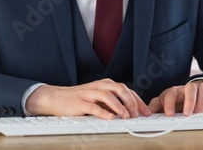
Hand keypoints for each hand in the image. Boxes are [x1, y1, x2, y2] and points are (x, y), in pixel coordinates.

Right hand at [25, 78, 150, 119]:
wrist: (56, 97)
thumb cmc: (78, 98)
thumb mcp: (98, 97)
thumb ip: (112, 102)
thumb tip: (130, 112)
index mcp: (105, 84)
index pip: (126, 90)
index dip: (138, 101)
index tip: (146, 112)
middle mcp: (99, 86)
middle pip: (120, 88)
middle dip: (131, 102)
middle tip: (138, 114)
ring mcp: (89, 93)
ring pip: (108, 95)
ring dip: (119, 106)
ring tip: (126, 116)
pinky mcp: (80, 102)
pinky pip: (93, 106)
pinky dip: (103, 112)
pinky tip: (110, 118)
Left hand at [148, 81, 202, 116]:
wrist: (189, 92)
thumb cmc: (176, 99)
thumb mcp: (163, 102)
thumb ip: (155, 106)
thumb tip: (146, 112)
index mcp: (174, 91)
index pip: (171, 94)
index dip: (170, 104)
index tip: (170, 114)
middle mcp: (187, 88)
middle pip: (190, 88)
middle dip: (190, 100)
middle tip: (188, 113)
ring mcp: (199, 89)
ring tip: (201, 112)